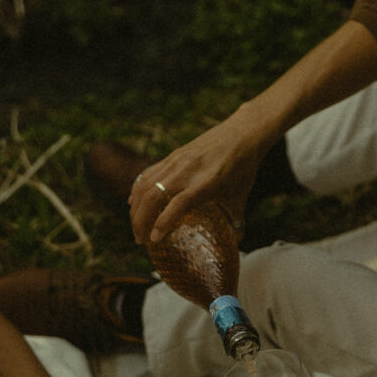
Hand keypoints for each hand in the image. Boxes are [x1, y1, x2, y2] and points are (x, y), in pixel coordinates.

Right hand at [129, 105, 266, 244]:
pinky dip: (137, 189)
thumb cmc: (243, 167)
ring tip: (136, 227)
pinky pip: (148, 173)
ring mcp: (176, 161)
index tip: (153, 240)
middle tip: (140, 240)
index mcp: (204, 184)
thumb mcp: (240, 197)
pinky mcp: (172, 155)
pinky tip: (133, 202)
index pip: (177, 205)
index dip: (162, 223)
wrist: (243, 133)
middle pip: (152, 196)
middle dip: (140, 221)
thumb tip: (236, 243)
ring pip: (145, 185)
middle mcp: (186, 172)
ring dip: (135, 208)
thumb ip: (236, 222)